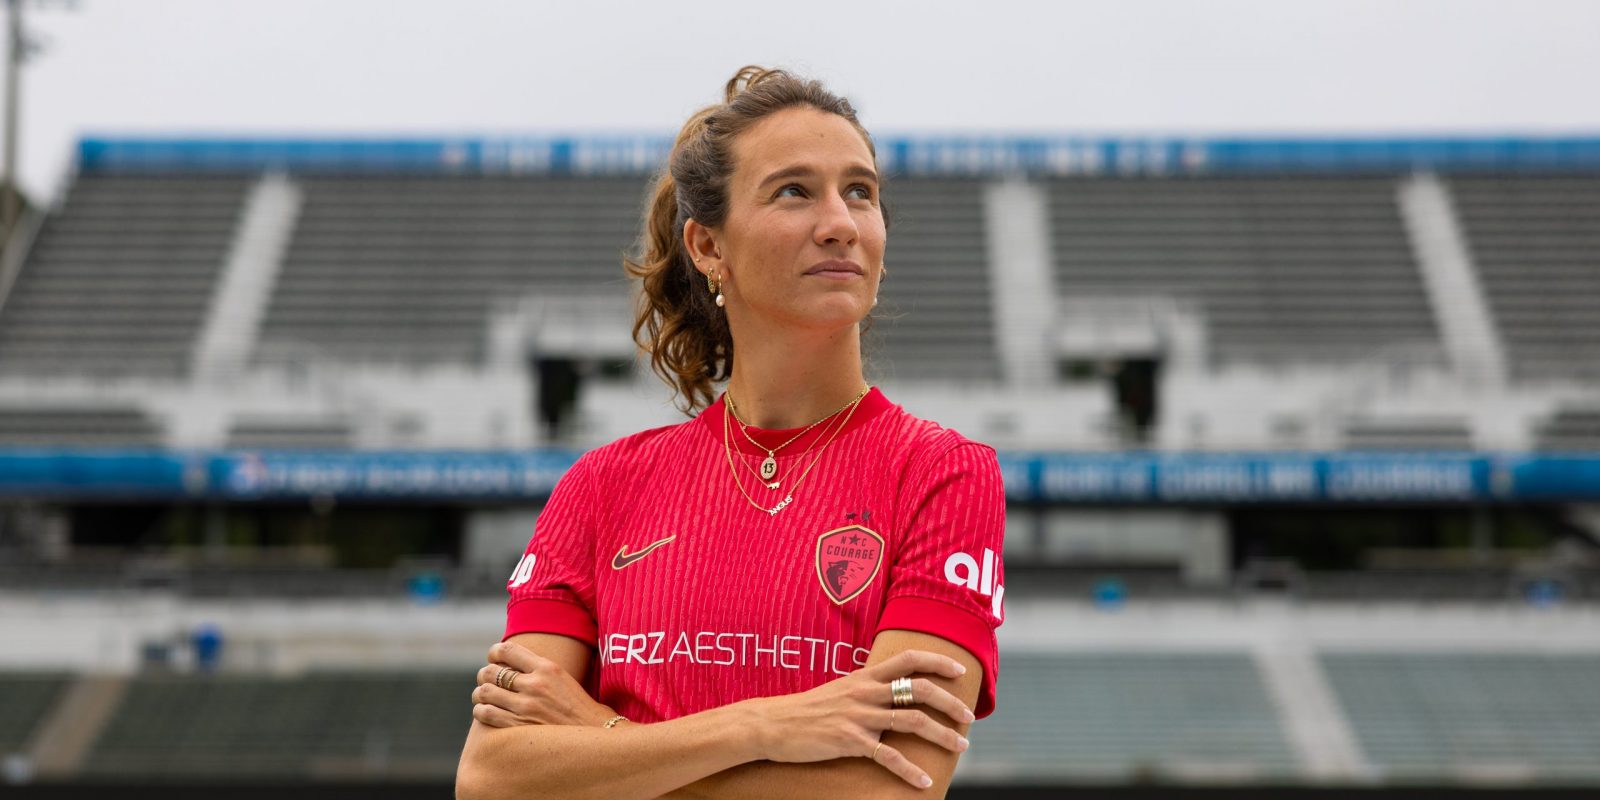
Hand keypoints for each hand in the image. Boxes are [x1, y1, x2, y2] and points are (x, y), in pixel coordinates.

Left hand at [472, 641, 616, 727]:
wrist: (595, 735)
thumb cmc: (579, 708)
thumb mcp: (564, 679)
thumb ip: (540, 670)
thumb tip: (515, 664)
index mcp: (548, 668)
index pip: (508, 650)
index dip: (494, 653)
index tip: (493, 658)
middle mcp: (535, 684)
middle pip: (492, 671)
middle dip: (484, 674)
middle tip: (486, 680)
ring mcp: (526, 706)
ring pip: (485, 692)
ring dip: (480, 693)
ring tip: (484, 696)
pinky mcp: (518, 726)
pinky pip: (486, 713)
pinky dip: (480, 711)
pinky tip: (485, 712)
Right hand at [745, 650, 973, 788]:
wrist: (772, 724)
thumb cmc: (807, 709)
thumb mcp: (840, 690)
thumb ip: (867, 689)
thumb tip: (891, 692)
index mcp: (865, 676)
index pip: (908, 659)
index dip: (937, 661)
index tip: (959, 671)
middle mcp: (866, 692)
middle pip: (919, 689)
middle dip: (950, 703)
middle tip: (968, 717)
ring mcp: (859, 717)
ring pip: (912, 721)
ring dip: (942, 735)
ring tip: (960, 746)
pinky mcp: (850, 741)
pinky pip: (888, 756)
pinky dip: (909, 771)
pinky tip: (924, 782)